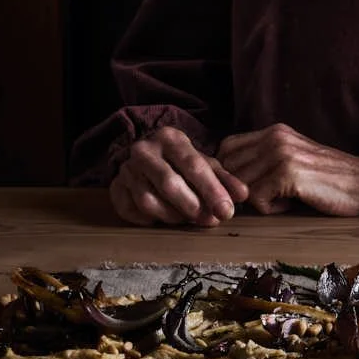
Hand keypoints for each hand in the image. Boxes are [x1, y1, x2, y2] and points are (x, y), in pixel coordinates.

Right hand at [109, 126, 248, 226]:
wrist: (147, 155)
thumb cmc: (181, 162)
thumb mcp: (205, 164)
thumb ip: (225, 179)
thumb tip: (243, 195)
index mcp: (170, 138)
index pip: (193, 165)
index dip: (212, 190)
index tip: (227, 211)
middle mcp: (144, 150)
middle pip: (169, 184)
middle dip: (193, 207)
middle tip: (210, 221)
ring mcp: (126, 169)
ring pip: (149, 201)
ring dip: (173, 216)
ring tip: (188, 219)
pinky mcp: (115, 188)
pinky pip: (131, 211)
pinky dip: (150, 220)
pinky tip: (163, 219)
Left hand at [216, 123, 358, 216]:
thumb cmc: (330, 177)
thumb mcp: (295, 156)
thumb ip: (267, 158)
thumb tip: (231, 176)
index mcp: (275, 132)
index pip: (227, 147)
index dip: (228, 171)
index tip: (246, 187)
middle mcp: (275, 138)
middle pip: (228, 168)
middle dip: (240, 190)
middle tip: (266, 198)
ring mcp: (281, 155)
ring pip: (240, 185)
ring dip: (257, 200)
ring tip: (282, 200)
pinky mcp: (288, 174)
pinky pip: (257, 199)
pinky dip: (270, 209)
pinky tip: (290, 204)